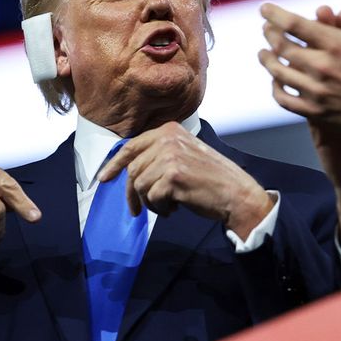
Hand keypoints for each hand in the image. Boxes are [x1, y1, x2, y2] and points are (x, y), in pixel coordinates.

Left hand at [101, 122, 275, 239]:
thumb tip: (129, 169)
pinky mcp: (173, 177)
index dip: (114, 164)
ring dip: (149, 202)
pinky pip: (151, 198)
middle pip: (133, 169)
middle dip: (133, 193)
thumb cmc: (211, 178)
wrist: (235, 192)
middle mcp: (168, 139)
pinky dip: (160, 208)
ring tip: (166, 206)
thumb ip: (160, 154)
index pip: (131, 146)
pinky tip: (174, 209)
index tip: (104, 179)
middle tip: (138, 210)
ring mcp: (170, 156)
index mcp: (170, 130)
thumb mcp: (185, 154)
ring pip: (139, 185)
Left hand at [258, 0, 340, 145]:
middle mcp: (323, 67)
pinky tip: (276, 81)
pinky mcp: (317, 113)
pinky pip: (284, 100)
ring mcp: (318, 92)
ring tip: (264, 53)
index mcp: (338, 44)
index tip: (264, 8)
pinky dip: (276, 88)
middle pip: (282, 46)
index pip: (294, 24)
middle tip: (266, 28)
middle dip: (270, 33)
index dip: (275, 14)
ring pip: (279, 72)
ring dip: (267, 59)